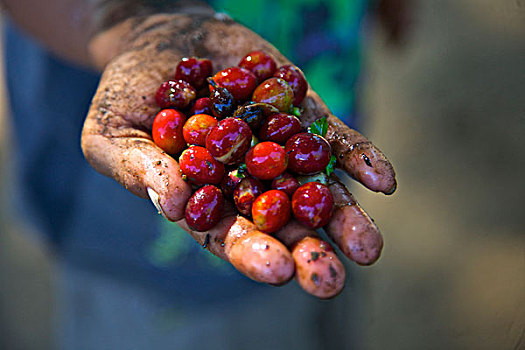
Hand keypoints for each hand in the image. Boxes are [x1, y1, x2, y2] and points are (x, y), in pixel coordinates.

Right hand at [82, 11, 396, 298]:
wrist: (163, 40)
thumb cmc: (127, 92)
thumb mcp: (112, 133)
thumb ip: (141, 170)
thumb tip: (171, 206)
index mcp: (205, 199)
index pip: (229, 234)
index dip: (251, 252)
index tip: (277, 271)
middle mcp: (248, 182)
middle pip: (282, 223)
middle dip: (308, 249)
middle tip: (333, 278)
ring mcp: (280, 148)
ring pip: (317, 190)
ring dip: (344, 216)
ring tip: (366, 245)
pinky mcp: (302, 114)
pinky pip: (335, 141)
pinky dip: (358, 158)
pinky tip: (381, 180)